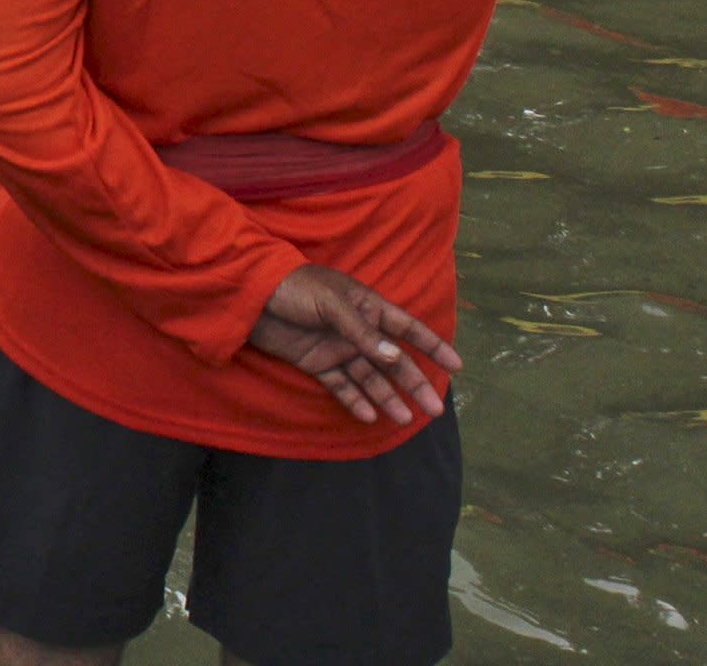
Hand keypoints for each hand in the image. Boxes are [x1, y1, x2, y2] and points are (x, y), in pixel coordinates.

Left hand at [247, 262, 461, 427]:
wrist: (249, 295)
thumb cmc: (294, 287)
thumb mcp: (330, 303)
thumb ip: (361, 331)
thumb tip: (392, 356)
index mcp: (366, 307)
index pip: (407, 328)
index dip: (432, 345)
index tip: (457, 365)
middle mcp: (356, 331)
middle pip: (392, 361)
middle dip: (414, 384)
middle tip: (435, 409)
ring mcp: (336, 348)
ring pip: (369, 378)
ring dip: (387, 397)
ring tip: (404, 419)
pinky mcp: (315, 362)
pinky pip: (340, 385)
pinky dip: (354, 400)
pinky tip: (368, 416)